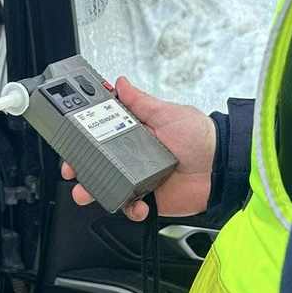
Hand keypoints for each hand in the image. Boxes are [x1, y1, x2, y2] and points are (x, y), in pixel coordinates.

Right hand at [61, 76, 215, 221]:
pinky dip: (128, 209)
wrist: (222, 169)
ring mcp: (139, 179)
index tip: (70, 141)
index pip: (101, 135)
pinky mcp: (149, 199)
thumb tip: (120, 83)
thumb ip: (141, 102)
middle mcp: (133, 157)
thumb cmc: (201, 137)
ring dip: (94, 191)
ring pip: (108, 187)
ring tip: (87, 193)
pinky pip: (129, 207)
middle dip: (80, 168)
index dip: (82, 139)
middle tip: (71, 170)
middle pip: (98, 164)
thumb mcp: (168, 113)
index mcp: (135, 134)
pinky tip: (135, 205)